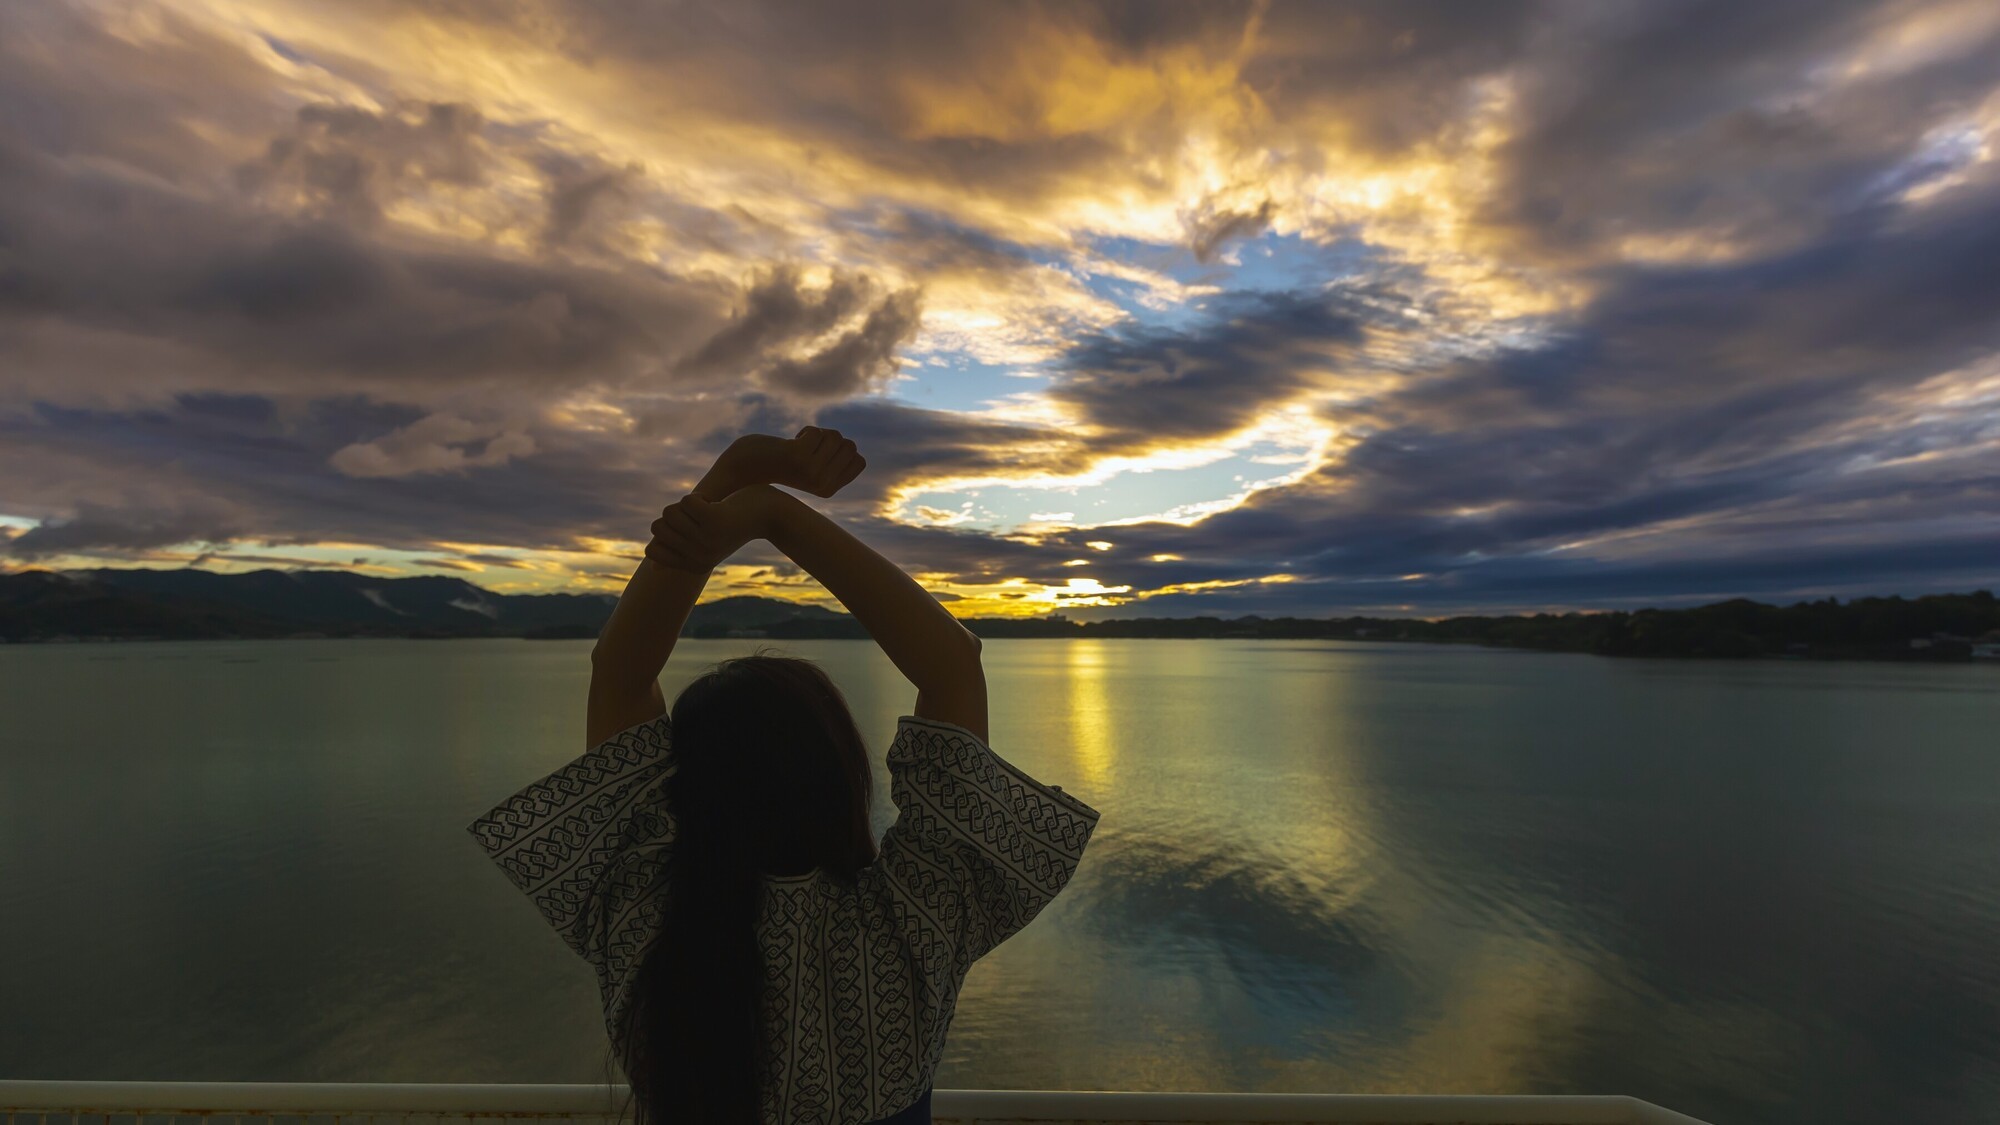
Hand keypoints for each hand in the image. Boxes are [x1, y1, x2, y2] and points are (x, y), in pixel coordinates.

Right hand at [644, 487, 779, 572]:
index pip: (652, 550)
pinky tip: (716, 502)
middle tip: (704, 517)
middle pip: (658, 527)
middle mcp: (700, 557)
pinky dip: (698, 496)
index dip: (664, 532)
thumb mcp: (707, 544)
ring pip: (669, 512)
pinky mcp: (713, 520)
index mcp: (696, 566)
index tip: (689, 528)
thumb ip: (679, 553)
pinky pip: (685, 501)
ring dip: (688, 504)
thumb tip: (653, 572)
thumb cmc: (735, 525)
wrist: (769, 512)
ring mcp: (707, 540)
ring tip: (712, 510)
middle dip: (676, 514)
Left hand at [782, 426, 864, 497]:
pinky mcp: (798, 456)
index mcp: (829, 490)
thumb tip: (855, 452)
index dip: (842, 451)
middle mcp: (823, 484)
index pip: (859, 461)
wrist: (748, 467)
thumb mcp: (814, 468)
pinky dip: (806, 430)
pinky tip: (791, 444)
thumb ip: (835, 462)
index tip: (821, 457)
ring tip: (801, 445)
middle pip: (850, 446)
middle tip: (810, 449)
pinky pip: (817, 431)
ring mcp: (811, 471)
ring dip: (818, 434)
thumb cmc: (783, 463)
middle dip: (831, 440)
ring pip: (836, 436)